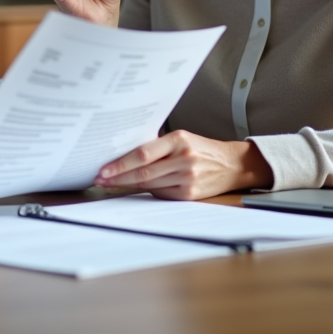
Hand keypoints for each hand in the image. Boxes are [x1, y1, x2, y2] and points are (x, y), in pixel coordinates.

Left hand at [93, 131, 273, 199]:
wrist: (231, 165)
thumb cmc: (201, 149)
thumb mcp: (182, 139)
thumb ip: (158, 146)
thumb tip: (125, 155)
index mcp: (179, 140)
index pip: (143, 153)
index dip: (121, 163)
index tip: (104, 169)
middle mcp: (184, 159)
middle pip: (143, 172)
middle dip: (118, 177)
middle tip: (100, 179)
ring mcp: (187, 178)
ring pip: (149, 184)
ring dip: (127, 185)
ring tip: (110, 183)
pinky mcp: (189, 194)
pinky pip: (160, 194)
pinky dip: (146, 191)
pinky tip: (134, 188)